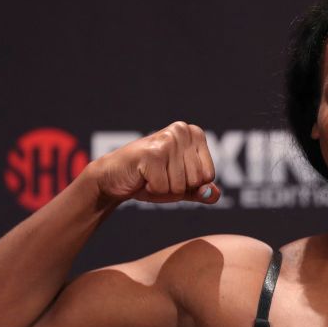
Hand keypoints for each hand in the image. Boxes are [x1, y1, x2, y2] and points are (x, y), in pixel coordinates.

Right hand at [86, 121, 220, 203]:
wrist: (113, 176)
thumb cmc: (150, 178)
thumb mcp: (180, 185)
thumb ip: (200, 190)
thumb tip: (214, 195)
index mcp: (195, 134)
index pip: (209, 176)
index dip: (190, 184)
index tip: (173, 174)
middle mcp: (182, 131)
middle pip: (196, 181)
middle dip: (177, 188)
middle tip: (159, 176)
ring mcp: (167, 140)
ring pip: (180, 186)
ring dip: (164, 190)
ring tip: (150, 176)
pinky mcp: (152, 153)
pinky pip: (163, 188)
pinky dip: (152, 190)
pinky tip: (142, 177)